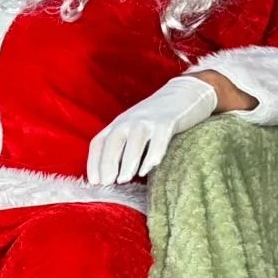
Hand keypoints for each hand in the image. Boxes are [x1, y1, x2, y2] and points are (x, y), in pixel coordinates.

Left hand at [86, 75, 219, 184]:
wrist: (183, 94)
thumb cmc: (155, 119)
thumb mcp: (133, 129)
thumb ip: (123, 147)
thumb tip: (112, 175)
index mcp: (118, 124)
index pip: (99, 143)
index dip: (93, 163)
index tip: (93, 182)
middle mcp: (129, 120)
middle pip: (113, 141)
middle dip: (107, 163)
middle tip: (106, 183)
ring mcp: (148, 120)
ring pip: (134, 141)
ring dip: (127, 162)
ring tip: (123, 180)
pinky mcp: (168, 122)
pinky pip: (159, 140)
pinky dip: (152, 156)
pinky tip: (147, 170)